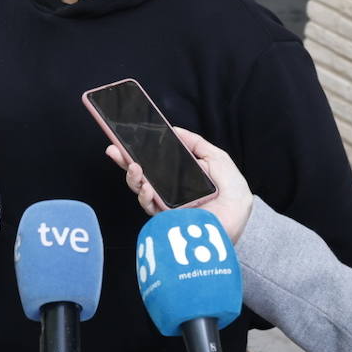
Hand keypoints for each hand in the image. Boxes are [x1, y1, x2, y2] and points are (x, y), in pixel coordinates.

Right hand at [105, 127, 253, 241]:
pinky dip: (145, 196)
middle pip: (143, 175)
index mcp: (181, 176)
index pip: (156, 162)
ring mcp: (167, 206)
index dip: (140, 151)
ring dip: (133, 177)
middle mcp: (171, 191)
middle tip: (114, 150)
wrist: (238, 221)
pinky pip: (150, 208)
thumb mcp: (217, 159)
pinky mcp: (167, 221)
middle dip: (126, 161)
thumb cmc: (233, 192)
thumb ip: (196, 143)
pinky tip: (147, 187)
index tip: (127, 139)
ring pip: (141, 190)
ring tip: (133, 167)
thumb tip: (174, 129)